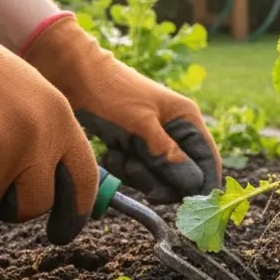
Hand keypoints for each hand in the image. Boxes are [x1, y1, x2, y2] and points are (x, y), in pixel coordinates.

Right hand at [0, 0, 97, 243]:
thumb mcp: (22, 95)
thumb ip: (43, 137)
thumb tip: (59, 192)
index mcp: (58, 116)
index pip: (82, 178)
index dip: (75, 211)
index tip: (63, 232)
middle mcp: (38, 133)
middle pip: (33, 204)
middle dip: (7, 204)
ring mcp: (1, 146)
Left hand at [22, 14, 219, 203]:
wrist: (71, 74)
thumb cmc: (109, 94)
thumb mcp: (140, 126)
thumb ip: (167, 157)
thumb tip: (194, 186)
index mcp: (187, 120)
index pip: (208, 162)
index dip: (200, 186)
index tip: (183, 204)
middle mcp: (175, 131)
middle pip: (181, 175)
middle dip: (157, 178)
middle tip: (135, 167)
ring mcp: (154, 139)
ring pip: (156, 176)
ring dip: (135, 173)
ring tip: (117, 154)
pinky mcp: (134, 144)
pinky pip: (136, 170)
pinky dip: (123, 167)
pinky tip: (110, 152)